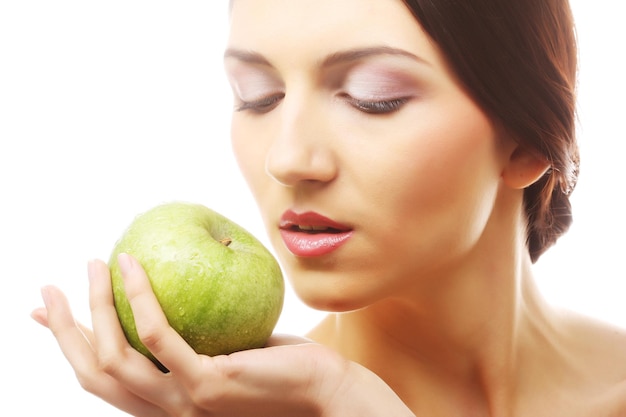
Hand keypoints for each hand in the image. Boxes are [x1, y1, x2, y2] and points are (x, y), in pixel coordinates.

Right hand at [31, 254, 414, 416]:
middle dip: (65, 329)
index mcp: (164, 405)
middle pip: (93, 374)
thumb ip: (188, 333)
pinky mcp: (208, 385)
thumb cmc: (276, 366)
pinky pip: (159, 335)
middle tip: (52, 286)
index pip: (100, 380)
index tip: (46, 312)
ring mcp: (184, 403)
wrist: (323, 392)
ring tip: (95, 264)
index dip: (66, 346)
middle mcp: (166, 412)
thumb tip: (170, 294)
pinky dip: (139, 297)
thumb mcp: (220, 346)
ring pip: (114, 357)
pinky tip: (133, 265)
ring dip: (94, 308)